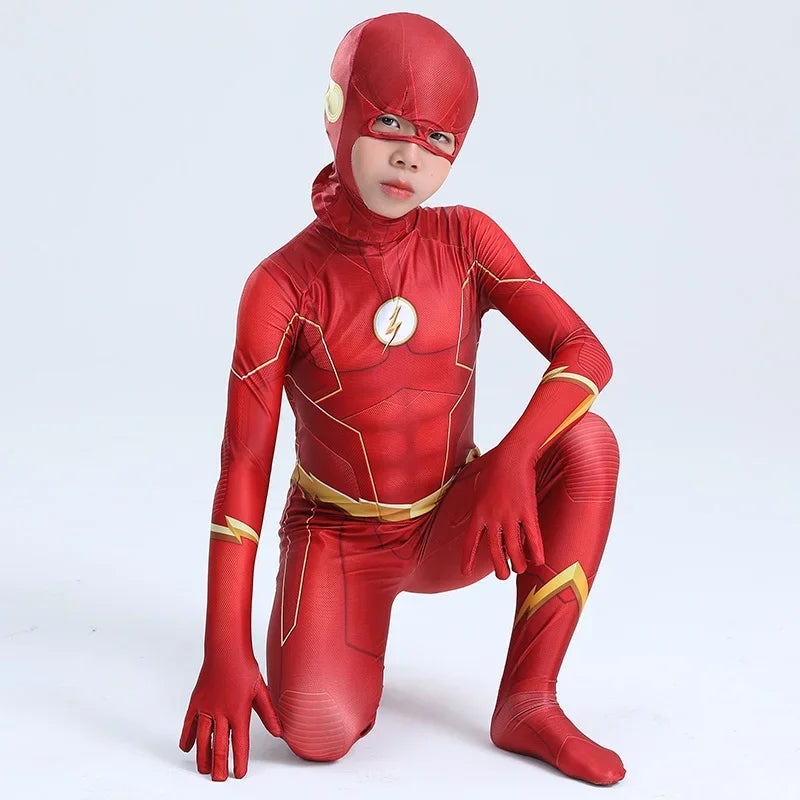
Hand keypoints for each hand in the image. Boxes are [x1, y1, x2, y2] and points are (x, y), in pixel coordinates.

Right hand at [179, 653, 281, 780]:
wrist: (226, 650)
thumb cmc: (244, 668)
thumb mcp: (261, 691)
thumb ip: (269, 714)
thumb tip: (279, 732)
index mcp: (239, 711)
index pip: (239, 743)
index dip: (239, 761)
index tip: (239, 774)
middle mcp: (221, 712)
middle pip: (219, 746)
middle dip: (219, 766)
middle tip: (219, 779)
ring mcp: (206, 708)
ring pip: (202, 739)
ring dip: (202, 757)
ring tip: (204, 770)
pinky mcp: (196, 702)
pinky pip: (189, 724)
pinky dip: (187, 737)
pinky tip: (187, 748)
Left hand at [460, 443, 544, 578]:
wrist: (512, 454)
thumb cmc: (496, 466)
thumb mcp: (479, 486)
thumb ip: (479, 502)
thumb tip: (478, 511)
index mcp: (479, 511)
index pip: (471, 540)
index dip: (467, 557)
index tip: (464, 572)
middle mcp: (492, 517)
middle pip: (494, 550)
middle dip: (499, 567)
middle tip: (502, 576)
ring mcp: (510, 515)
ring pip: (513, 548)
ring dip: (517, 562)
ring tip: (520, 570)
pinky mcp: (527, 510)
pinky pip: (533, 536)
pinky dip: (536, 550)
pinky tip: (540, 561)